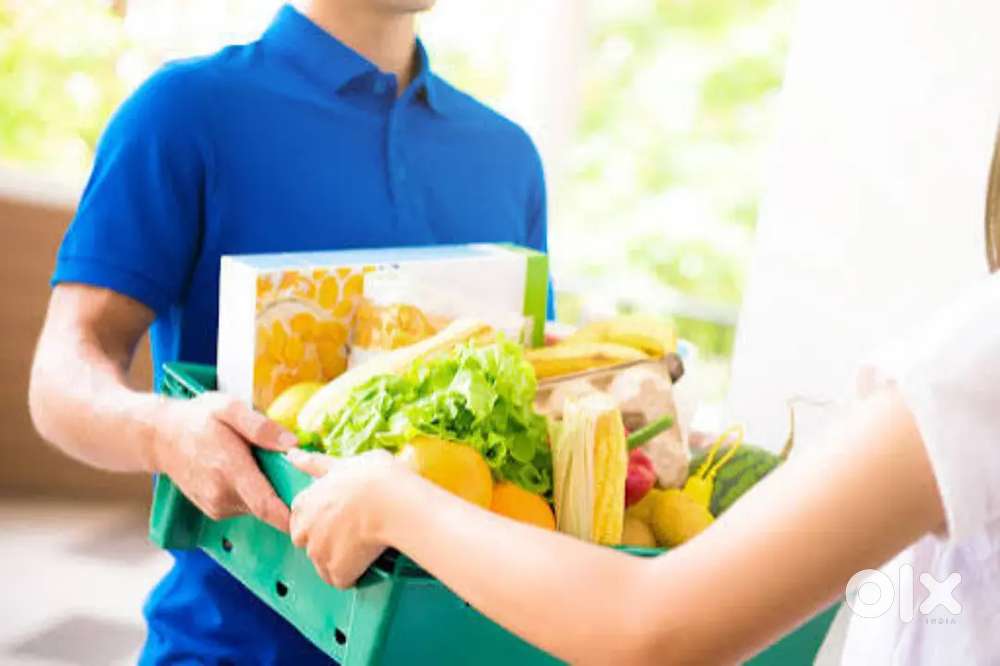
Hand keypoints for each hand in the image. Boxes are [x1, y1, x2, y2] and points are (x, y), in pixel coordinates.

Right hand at [151, 392, 296, 531]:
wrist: (160, 437)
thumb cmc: (198, 419)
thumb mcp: (229, 408)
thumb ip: (261, 427)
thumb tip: (292, 445)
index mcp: (230, 471)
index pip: (268, 507)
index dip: (294, 515)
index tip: (315, 510)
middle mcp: (223, 495)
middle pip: (269, 508)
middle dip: (288, 496)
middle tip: (301, 473)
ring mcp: (217, 506)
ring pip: (259, 508)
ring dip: (271, 493)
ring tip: (270, 467)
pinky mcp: (215, 510)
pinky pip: (245, 507)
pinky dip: (255, 495)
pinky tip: (252, 474)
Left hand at [288, 449, 402, 588]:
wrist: (393, 502)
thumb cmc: (372, 476)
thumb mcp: (343, 463)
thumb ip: (316, 464)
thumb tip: (292, 455)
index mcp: (304, 503)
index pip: (301, 518)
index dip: (322, 517)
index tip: (341, 515)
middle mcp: (304, 530)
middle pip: (310, 543)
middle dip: (326, 542)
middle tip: (353, 531)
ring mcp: (319, 553)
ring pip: (325, 564)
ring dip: (341, 559)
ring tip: (365, 546)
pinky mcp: (337, 572)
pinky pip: (342, 580)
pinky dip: (353, 574)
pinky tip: (369, 561)